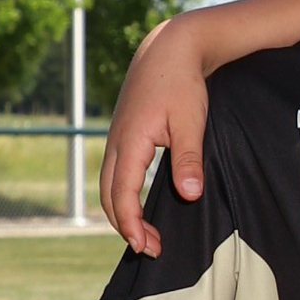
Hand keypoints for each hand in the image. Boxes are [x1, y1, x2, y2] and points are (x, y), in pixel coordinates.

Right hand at [101, 22, 208, 256]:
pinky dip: (124, 197)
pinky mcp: (124, 136)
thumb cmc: (183, 83)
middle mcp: (116, 142)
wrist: (170, 49)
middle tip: (152, 249)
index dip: (132, 225)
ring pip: (109, 186)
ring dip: (124, 213)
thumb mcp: (191, 122)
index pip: (122, 194)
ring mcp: (116, 139)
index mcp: (130, 141)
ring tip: (148, 236)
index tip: (147, 247)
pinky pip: (116, 174)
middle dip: (126, 226)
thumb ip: (189, 159)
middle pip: (108, 195)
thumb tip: (190, 195)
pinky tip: (143, 207)